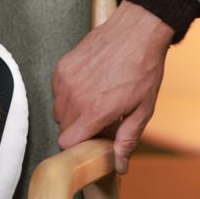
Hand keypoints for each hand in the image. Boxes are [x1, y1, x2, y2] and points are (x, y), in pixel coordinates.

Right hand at [53, 1, 173, 173]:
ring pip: (58, 109)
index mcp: (95, 110)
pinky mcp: (61, 66)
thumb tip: (119, 165)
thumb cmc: (143, 70)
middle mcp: (74, 96)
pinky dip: (68, 94)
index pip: (67, 141)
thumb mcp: (143, 109)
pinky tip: (87, 86)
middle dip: (78, 130)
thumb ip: (127, 139)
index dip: (77, 147)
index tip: (90, 144)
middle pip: (62, 127)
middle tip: (99, 122)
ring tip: (93, 102)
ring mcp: (65, 79)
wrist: (135, 32)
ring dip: (71, 113)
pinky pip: (57, 90)